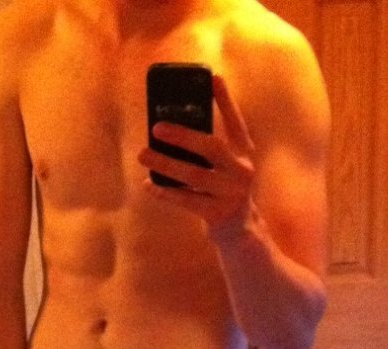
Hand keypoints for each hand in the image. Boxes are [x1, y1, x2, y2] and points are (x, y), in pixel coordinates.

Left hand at [138, 74, 256, 241]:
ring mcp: (231, 194)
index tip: (213, 77)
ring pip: (193, 175)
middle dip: (183, 135)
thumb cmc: (223, 191)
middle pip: (211, 146)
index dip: (225, 100)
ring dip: (165, 164)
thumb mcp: (224, 167)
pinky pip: (186, 200)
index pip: (236, 122)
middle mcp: (241, 171)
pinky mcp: (218, 214)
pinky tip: (149, 184)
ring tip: (142, 155)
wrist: (240, 232)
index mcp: (244, 154)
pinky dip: (165, 192)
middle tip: (156, 127)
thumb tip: (169, 131)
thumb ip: (208, 150)